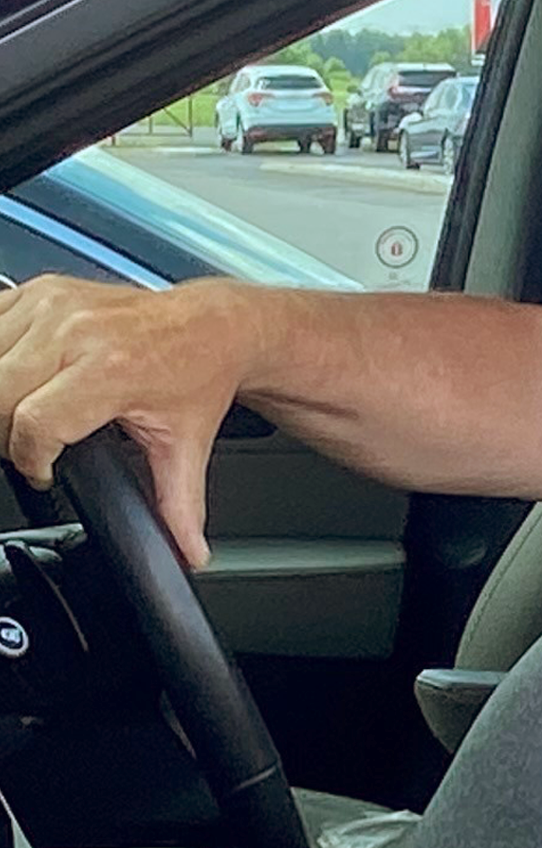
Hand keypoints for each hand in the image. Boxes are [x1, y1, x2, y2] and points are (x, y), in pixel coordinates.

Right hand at [0, 274, 252, 567]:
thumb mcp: (185, 445)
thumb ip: (179, 506)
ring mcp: (53, 307)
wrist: (214, 326)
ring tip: (25, 415)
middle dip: (5, 433)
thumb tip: (189, 554)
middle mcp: (77, 332)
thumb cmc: (198, 375)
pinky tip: (18, 380)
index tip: (45, 471)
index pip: (34, 424)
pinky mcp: (39, 292)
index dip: (30, 460)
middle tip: (31, 446)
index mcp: (111, 370)